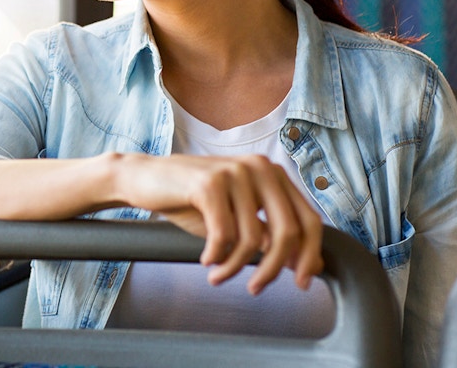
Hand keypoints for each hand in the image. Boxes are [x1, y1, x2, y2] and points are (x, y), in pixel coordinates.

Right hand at [115, 153, 323, 293]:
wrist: (145, 179)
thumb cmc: (192, 200)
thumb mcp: (238, 220)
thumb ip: (271, 236)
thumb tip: (311, 267)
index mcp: (273, 174)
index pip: (310, 219)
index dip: (310, 256)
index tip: (301, 283)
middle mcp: (260, 168)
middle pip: (288, 232)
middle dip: (273, 269)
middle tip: (255, 288)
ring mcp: (235, 172)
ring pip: (253, 239)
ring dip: (235, 267)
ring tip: (219, 275)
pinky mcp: (210, 183)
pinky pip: (224, 235)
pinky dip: (216, 256)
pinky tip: (206, 259)